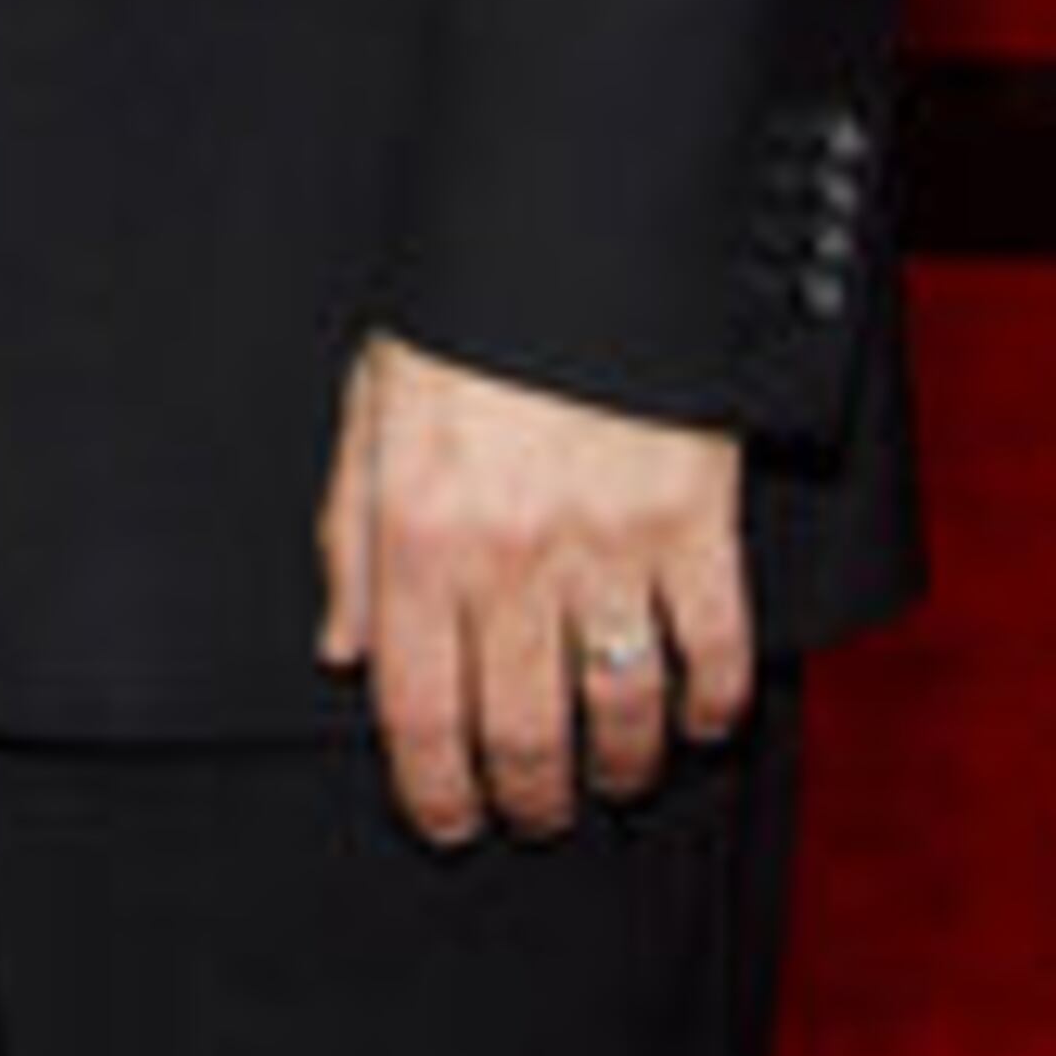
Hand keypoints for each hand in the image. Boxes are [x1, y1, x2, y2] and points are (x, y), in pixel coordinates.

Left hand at [314, 330, 748, 847]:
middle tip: (530, 812)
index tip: (448, 821)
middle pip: (520, 731)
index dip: (434, 791)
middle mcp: (509, 555)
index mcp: (418, 533)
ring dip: (615, 768)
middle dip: (526, 797)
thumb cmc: (462, 326)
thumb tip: (343, 649)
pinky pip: (712, 648)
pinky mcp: (694, 521)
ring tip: (606, 780)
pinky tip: (694, 720)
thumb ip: (350, 539)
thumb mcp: (368, 416)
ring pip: (617, 710)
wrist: (565, 234)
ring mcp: (607, 544)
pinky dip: (709, 703)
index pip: (419, 711)